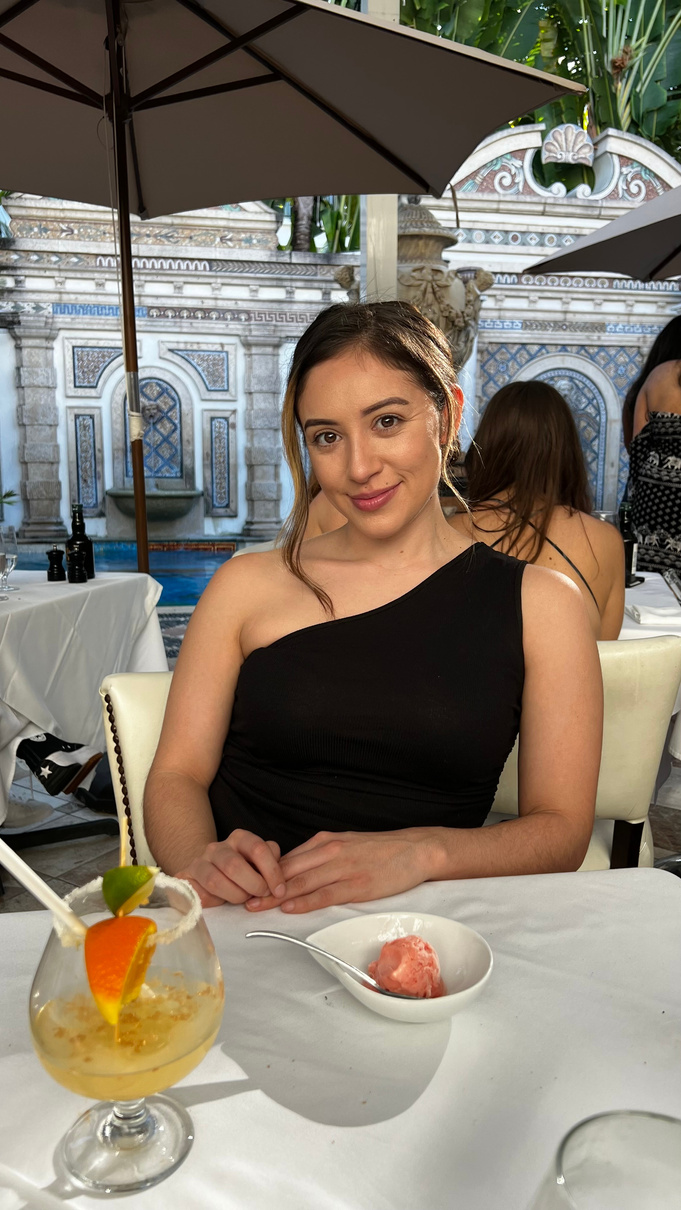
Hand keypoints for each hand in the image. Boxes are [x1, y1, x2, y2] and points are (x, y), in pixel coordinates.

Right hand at [176, 829, 285, 907]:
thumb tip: (283, 869)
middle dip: (252, 885)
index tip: (279, 890)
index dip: (271, 871)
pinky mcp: (186, 878)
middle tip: (260, 895)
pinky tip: (221, 903)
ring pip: (216, 881)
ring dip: (234, 895)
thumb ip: (273, 862)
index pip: (258, 848)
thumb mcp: (260, 864)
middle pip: (234, 865)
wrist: (208, 872)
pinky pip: (199, 893)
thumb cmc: (242, 871)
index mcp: (240, 838)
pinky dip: (213, 901)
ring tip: (243, 899)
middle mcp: (218, 847)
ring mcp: (200, 862)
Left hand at [244, 828, 437, 913]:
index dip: (264, 873)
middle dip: (262, 885)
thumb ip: (321, 857)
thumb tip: (297, 871)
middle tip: (241, 899)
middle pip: (288, 870)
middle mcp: (330, 851)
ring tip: (256, 907)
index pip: (287, 859)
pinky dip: (304, 901)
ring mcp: (343, 867)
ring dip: (276, 896)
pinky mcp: (357, 884)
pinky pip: (324, 893)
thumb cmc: (381, 850)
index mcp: (326, 841)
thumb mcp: (346, 845)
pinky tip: (289, 907)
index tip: (246, 884)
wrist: (415, 849)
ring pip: (301, 882)